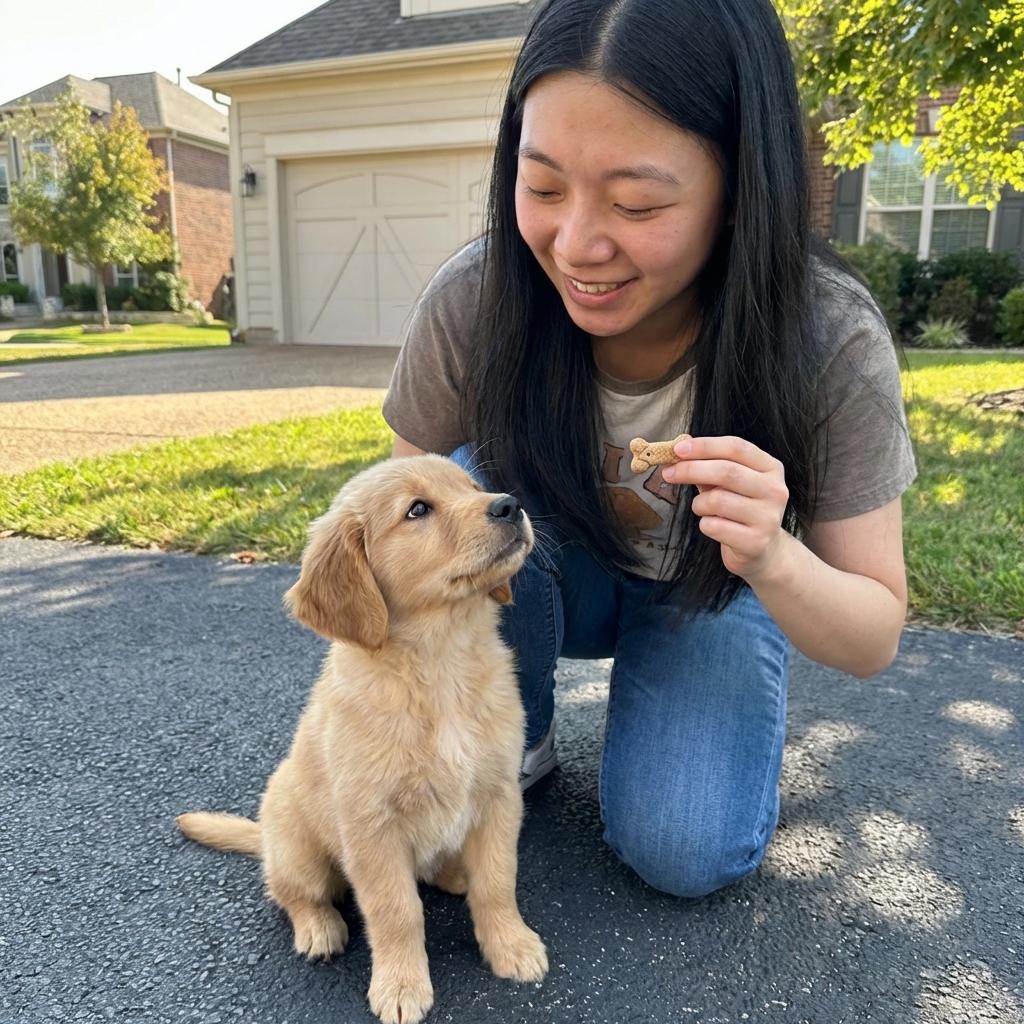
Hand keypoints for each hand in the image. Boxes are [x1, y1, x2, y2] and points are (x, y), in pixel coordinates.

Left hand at [661, 435, 789, 580]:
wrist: (762, 550)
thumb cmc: (739, 509)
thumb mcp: (728, 483)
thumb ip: (709, 465)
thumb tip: (680, 447)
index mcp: (771, 468)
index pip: (736, 447)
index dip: (704, 446)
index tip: (678, 449)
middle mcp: (775, 490)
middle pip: (727, 472)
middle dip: (691, 470)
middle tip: (668, 473)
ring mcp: (768, 517)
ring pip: (717, 500)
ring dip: (698, 504)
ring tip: (702, 509)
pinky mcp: (756, 541)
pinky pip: (714, 527)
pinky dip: (705, 525)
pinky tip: (713, 526)